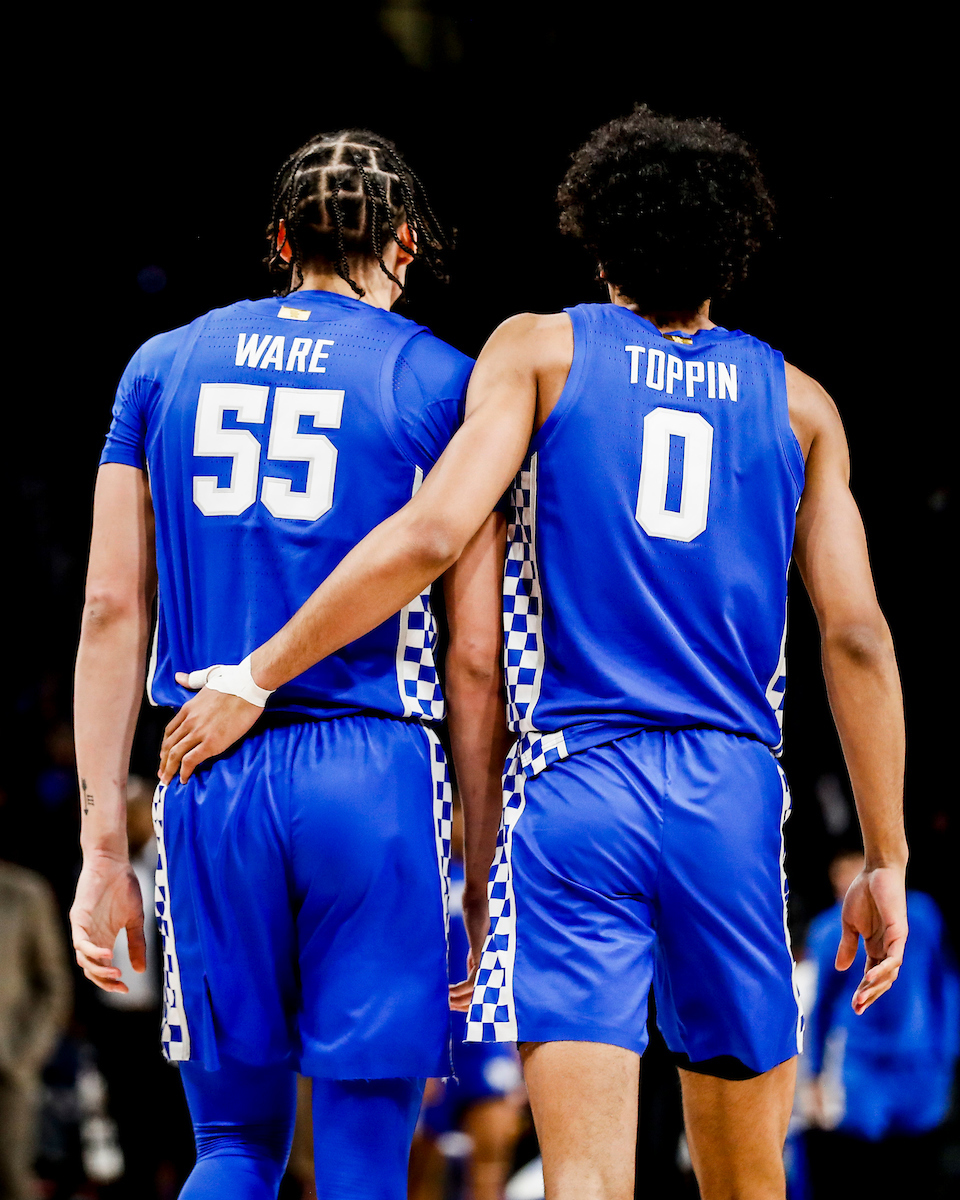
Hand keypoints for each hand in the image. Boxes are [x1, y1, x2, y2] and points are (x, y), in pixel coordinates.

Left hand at [70, 852, 145, 992]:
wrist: (114, 862)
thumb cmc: (124, 887)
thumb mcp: (135, 919)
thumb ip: (136, 944)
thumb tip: (140, 971)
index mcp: (103, 939)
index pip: (101, 969)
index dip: (111, 982)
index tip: (127, 988)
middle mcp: (91, 937)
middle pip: (90, 969)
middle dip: (104, 981)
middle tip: (121, 985)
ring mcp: (83, 928)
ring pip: (83, 959)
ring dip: (98, 970)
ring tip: (117, 972)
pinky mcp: (79, 917)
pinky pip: (81, 941)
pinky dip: (92, 951)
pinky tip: (108, 954)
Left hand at [158, 673, 260, 784]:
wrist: (247, 685)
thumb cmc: (233, 681)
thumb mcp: (208, 677)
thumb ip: (192, 680)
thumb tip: (178, 677)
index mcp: (188, 708)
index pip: (169, 731)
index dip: (165, 746)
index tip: (165, 755)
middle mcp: (189, 721)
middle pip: (169, 745)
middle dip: (164, 762)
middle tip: (163, 774)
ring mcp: (199, 732)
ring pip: (175, 755)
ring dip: (169, 770)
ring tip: (169, 780)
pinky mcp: (211, 743)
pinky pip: (191, 760)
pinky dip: (184, 772)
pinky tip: (184, 779)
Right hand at [449, 888, 490, 1011]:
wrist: (479, 899)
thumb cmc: (478, 916)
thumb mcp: (477, 942)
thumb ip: (475, 957)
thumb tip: (470, 970)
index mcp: (494, 963)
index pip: (485, 990)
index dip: (472, 1000)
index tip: (457, 1005)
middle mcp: (495, 964)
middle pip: (482, 995)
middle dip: (466, 1005)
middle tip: (450, 1007)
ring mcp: (490, 961)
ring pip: (476, 992)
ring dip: (461, 1000)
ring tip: (447, 1002)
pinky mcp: (482, 956)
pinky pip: (472, 982)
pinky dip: (460, 990)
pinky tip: (449, 992)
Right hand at [835, 865, 907, 1013]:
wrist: (875, 872)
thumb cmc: (862, 894)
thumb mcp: (849, 924)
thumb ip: (846, 946)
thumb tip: (839, 969)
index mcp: (874, 947)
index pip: (871, 975)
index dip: (864, 991)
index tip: (854, 1008)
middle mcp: (887, 948)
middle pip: (882, 980)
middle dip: (869, 995)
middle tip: (855, 1007)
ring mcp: (894, 942)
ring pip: (890, 973)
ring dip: (874, 987)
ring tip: (859, 997)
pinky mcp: (899, 933)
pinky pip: (894, 957)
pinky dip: (883, 969)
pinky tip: (869, 977)